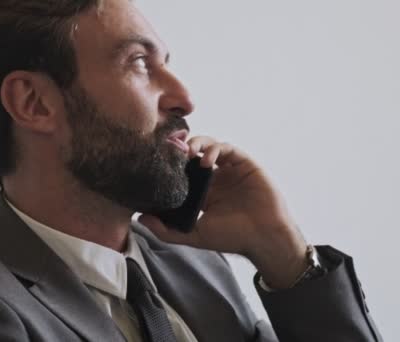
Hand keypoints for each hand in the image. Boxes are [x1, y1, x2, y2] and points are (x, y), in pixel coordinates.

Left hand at [138, 136, 308, 287]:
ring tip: (186, 151)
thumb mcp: (194, 235)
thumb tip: (140, 219)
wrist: (264, 236)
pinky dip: (214, 148)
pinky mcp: (244, 163)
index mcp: (202, 192)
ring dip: (195, 143)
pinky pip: (226, 147)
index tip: (155, 163)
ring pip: (208, 145)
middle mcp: (214, 178)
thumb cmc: (233, 237)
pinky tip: (205, 160)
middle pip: (192, 154)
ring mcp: (229, 169)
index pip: (181, 171)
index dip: (170, 165)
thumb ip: (166, 231)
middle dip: (180, 149)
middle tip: (168, 150)